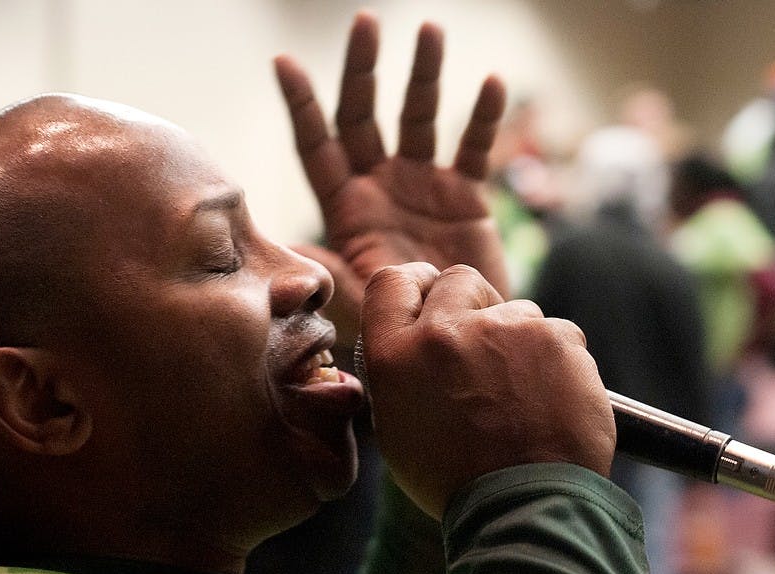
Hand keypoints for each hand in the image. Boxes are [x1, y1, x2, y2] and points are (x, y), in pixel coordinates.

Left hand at [275, 11, 509, 344]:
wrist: (455, 340)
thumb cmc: (398, 324)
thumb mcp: (355, 295)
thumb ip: (325, 267)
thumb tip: (283, 246)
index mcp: (344, 207)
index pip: (317, 146)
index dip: (302, 106)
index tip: (285, 63)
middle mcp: (379, 186)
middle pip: (365, 116)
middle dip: (363, 71)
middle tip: (364, 23)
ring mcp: (421, 185)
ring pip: (419, 118)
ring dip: (424, 75)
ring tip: (430, 31)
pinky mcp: (464, 194)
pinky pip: (473, 148)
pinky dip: (483, 118)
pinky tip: (491, 83)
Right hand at [359, 262, 616, 518]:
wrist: (526, 509)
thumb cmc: (458, 481)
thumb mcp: (399, 429)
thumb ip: (402, 372)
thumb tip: (417, 341)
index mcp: (396, 355)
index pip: (391, 282)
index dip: (414, 286)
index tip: (430, 297)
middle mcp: (445, 331)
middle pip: (458, 280)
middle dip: (472, 306)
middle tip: (484, 351)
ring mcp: (504, 329)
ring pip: (514, 310)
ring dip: (518, 340)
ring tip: (522, 397)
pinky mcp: (556, 337)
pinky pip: (557, 332)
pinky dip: (557, 360)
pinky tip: (551, 400)